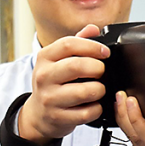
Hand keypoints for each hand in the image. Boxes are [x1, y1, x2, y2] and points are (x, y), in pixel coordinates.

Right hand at [18, 25, 109, 144]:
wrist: (39, 114)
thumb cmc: (54, 83)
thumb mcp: (59, 60)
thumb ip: (77, 42)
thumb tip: (93, 28)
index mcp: (45, 57)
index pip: (69, 44)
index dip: (92, 46)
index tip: (105, 52)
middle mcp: (44, 76)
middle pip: (77, 66)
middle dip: (98, 68)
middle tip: (102, 72)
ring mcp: (50, 98)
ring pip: (85, 91)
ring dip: (100, 89)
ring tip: (99, 89)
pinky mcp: (58, 117)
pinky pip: (87, 112)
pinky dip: (97, 108)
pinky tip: (94, 105)